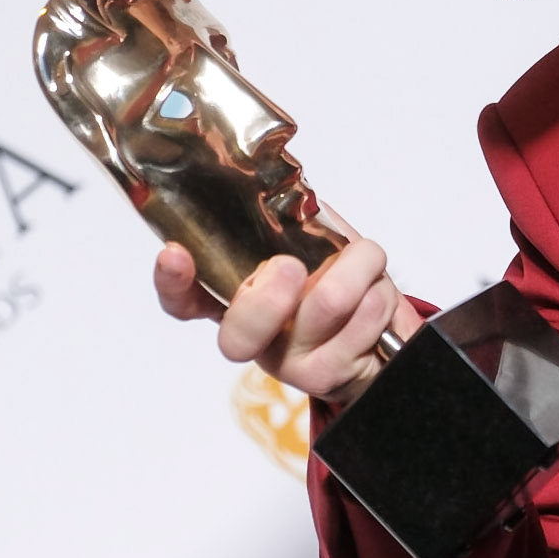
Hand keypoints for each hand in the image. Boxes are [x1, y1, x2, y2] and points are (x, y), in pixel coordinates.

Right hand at [154, 215, 420, 406]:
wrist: (385, 336)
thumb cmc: (342, 279)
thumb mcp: (312, 241)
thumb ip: (288, 220)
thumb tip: (279, 181)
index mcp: (238, 299)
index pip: (185, 300)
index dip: (173, 282)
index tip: (174, 252)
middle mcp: (255, 337)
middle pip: (239, 335)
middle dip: (271, 297)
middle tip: (291, 267)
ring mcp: (291, 364)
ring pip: (326, 305)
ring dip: (359, 268)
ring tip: (363, 265)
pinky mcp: (331, 376)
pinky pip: (365, 316)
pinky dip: (380, 290)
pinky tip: (374, 296)